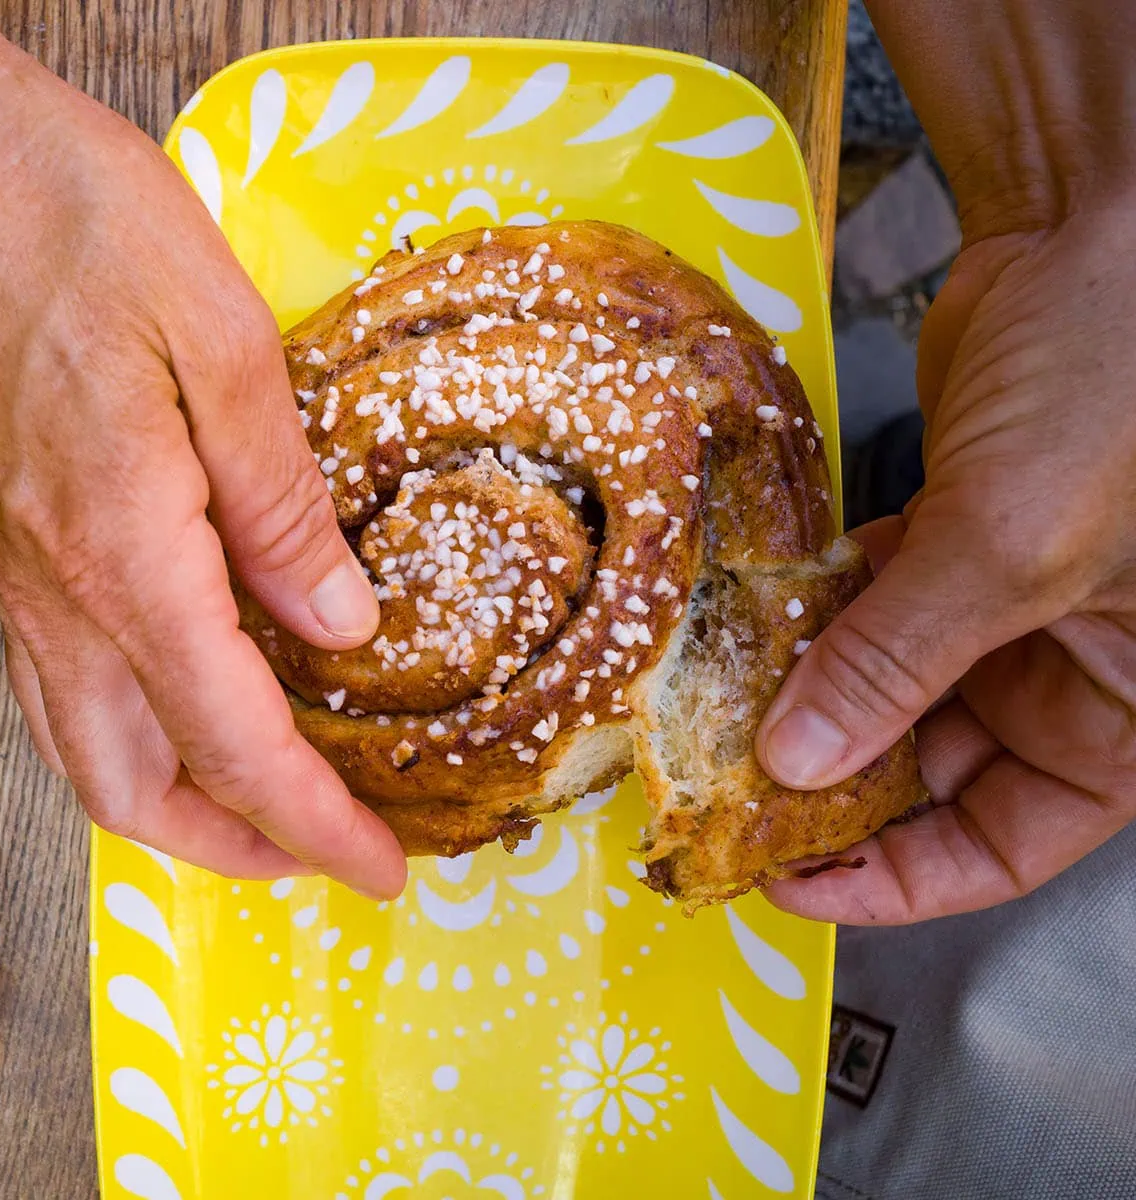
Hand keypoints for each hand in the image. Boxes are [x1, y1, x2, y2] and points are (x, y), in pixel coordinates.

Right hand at [0, 8, 404, 895]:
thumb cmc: (55, 214)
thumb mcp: (219, 338)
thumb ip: (281, 501)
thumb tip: (339, 625)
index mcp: (124, 555)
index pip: (233, 742)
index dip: (316, 823)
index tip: (382, 867)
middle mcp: (53, 592)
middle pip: (133, 789)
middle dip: (233, 847)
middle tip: (323, 847)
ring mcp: (9, 570)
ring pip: (77, 750)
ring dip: (168, 804)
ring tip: (251, 799)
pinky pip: (49, 684)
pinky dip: (118, 733)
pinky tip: (168, 693)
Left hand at [759, 207, 1135, 922]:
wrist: (1100, 230)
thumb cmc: (1119, 386)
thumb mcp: (1012, 549)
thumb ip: (897, 665)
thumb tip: (794, 766)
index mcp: (1130, 711)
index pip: (1008, 844)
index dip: (900, 879)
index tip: (791, 880)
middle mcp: (1071, 669)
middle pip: (932, 776)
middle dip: (831, 786)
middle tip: (719, 798)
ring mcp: (1004, 603)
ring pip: (885, 692)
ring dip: (804, 699)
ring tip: (712, 716)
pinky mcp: (949, 537)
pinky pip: (867, 610)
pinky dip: (810, 620)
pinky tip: (747, 627)